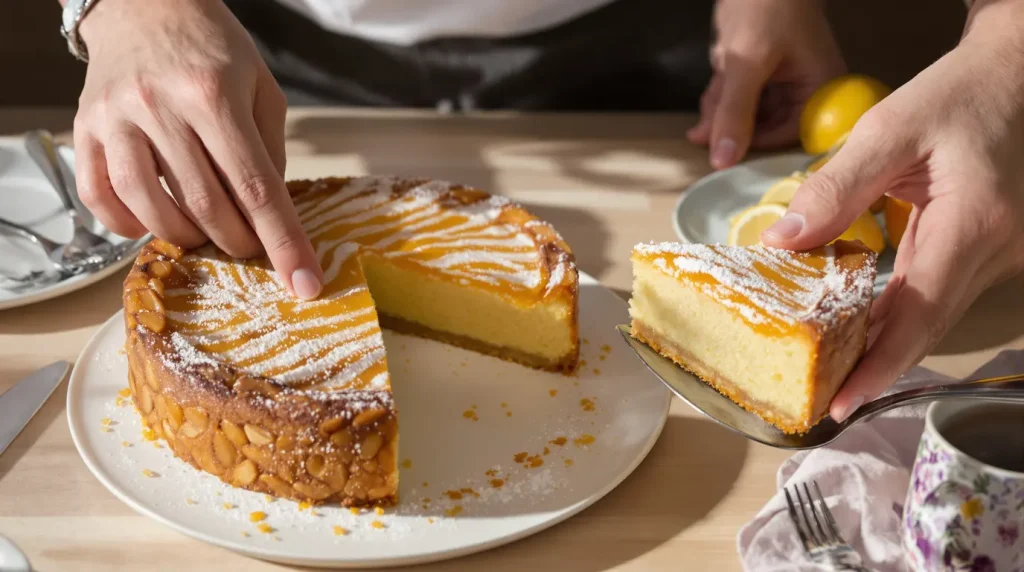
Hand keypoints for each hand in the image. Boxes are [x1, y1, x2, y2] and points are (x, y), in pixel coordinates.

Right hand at [73, 0, 321, 298]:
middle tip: (249, 246)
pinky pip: (99, 197)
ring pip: (151, 208)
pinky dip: (128, 224)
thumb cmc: (213, 49)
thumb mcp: (262, 87)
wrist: (145, 5)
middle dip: (238, 242)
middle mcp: (160, 108)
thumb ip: (270, 151)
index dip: (283, 242)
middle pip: (206, 205)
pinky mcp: (84, 128)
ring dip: (186, 237)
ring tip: (206, 233)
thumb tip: (271, 213)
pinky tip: (153, 221)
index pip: (256, 188)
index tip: (303, 285)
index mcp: (213, 95)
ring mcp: (116, 119)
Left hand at [687, 0, 844, 168]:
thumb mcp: (747, 62)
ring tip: (711, 97)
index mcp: (822, 88)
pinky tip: (711, 90)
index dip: (761, 145)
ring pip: (747, 115)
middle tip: (705, 130)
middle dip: (733, 125)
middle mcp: (806, 90)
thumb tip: (724, 161)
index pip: (795, 137)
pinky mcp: (761, 76)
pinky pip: (739, 99)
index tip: (728, 153)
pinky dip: (721, 98)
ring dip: (723, 112)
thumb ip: (734, 112)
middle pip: (767, 129)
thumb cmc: (767, 4)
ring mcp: (782, 83)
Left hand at [762, 0, 1023, 420]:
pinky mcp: (985, 249)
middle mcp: (995, 250)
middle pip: (928, 325)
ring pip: (934, 314)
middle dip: (875, 367)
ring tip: (829, 370)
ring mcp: (996, 254)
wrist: (1012, 77)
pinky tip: (858, 323)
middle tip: (823, 399)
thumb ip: (834, 188)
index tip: (844, 401)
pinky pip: (937, 291)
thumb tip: (782, 241)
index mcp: (973, 222)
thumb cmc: (957, 95)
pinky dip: (898, 312)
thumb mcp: (890, 130)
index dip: (881, 363)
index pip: (922, 311)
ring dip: (883, 343)